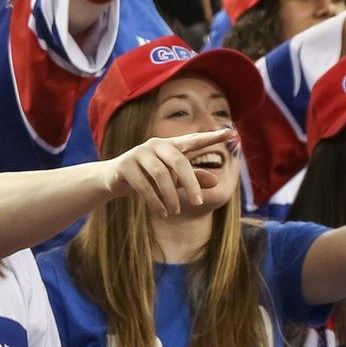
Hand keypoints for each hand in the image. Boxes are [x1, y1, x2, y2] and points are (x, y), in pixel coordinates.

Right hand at [100, 127, 231, 216]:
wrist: (113, 179)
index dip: (212, 137)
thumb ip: (194, 178)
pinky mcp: (125, 165)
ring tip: (176, 212)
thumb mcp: (174, 178)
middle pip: (179, 161)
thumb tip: (216, 182)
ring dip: (170, 196)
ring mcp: (139, 153)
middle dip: (190, 184)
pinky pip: (143, 185)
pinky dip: (155, 201)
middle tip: (198, 203)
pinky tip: (163, 213)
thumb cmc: (149, 177)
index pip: (194, 140)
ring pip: (161, 174)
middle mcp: (155, 145)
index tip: (232, 133)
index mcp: (170, 145)